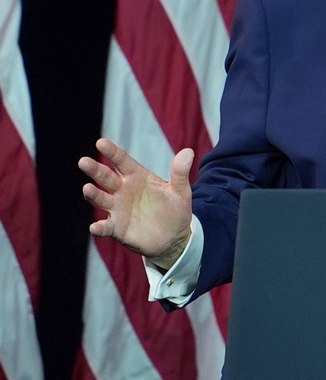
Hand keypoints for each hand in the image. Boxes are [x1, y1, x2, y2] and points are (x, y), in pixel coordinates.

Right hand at [79, 138, 193, 270]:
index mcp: (137, 176)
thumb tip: (189, 151)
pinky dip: (99, 227)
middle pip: (105, 177)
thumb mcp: (181, 191)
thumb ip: (180, 173)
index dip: (112, 152)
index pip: (122, 161)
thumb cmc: (175, 209)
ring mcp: (117, 209)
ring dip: (93, 195)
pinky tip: (95, 227)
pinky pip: (105, 227)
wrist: (174, 237)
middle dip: (95, 170)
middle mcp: (123, 190)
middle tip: (83, 161)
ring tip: (87, 189)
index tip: (101, 142)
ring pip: (101, 199)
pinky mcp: (117, 228)